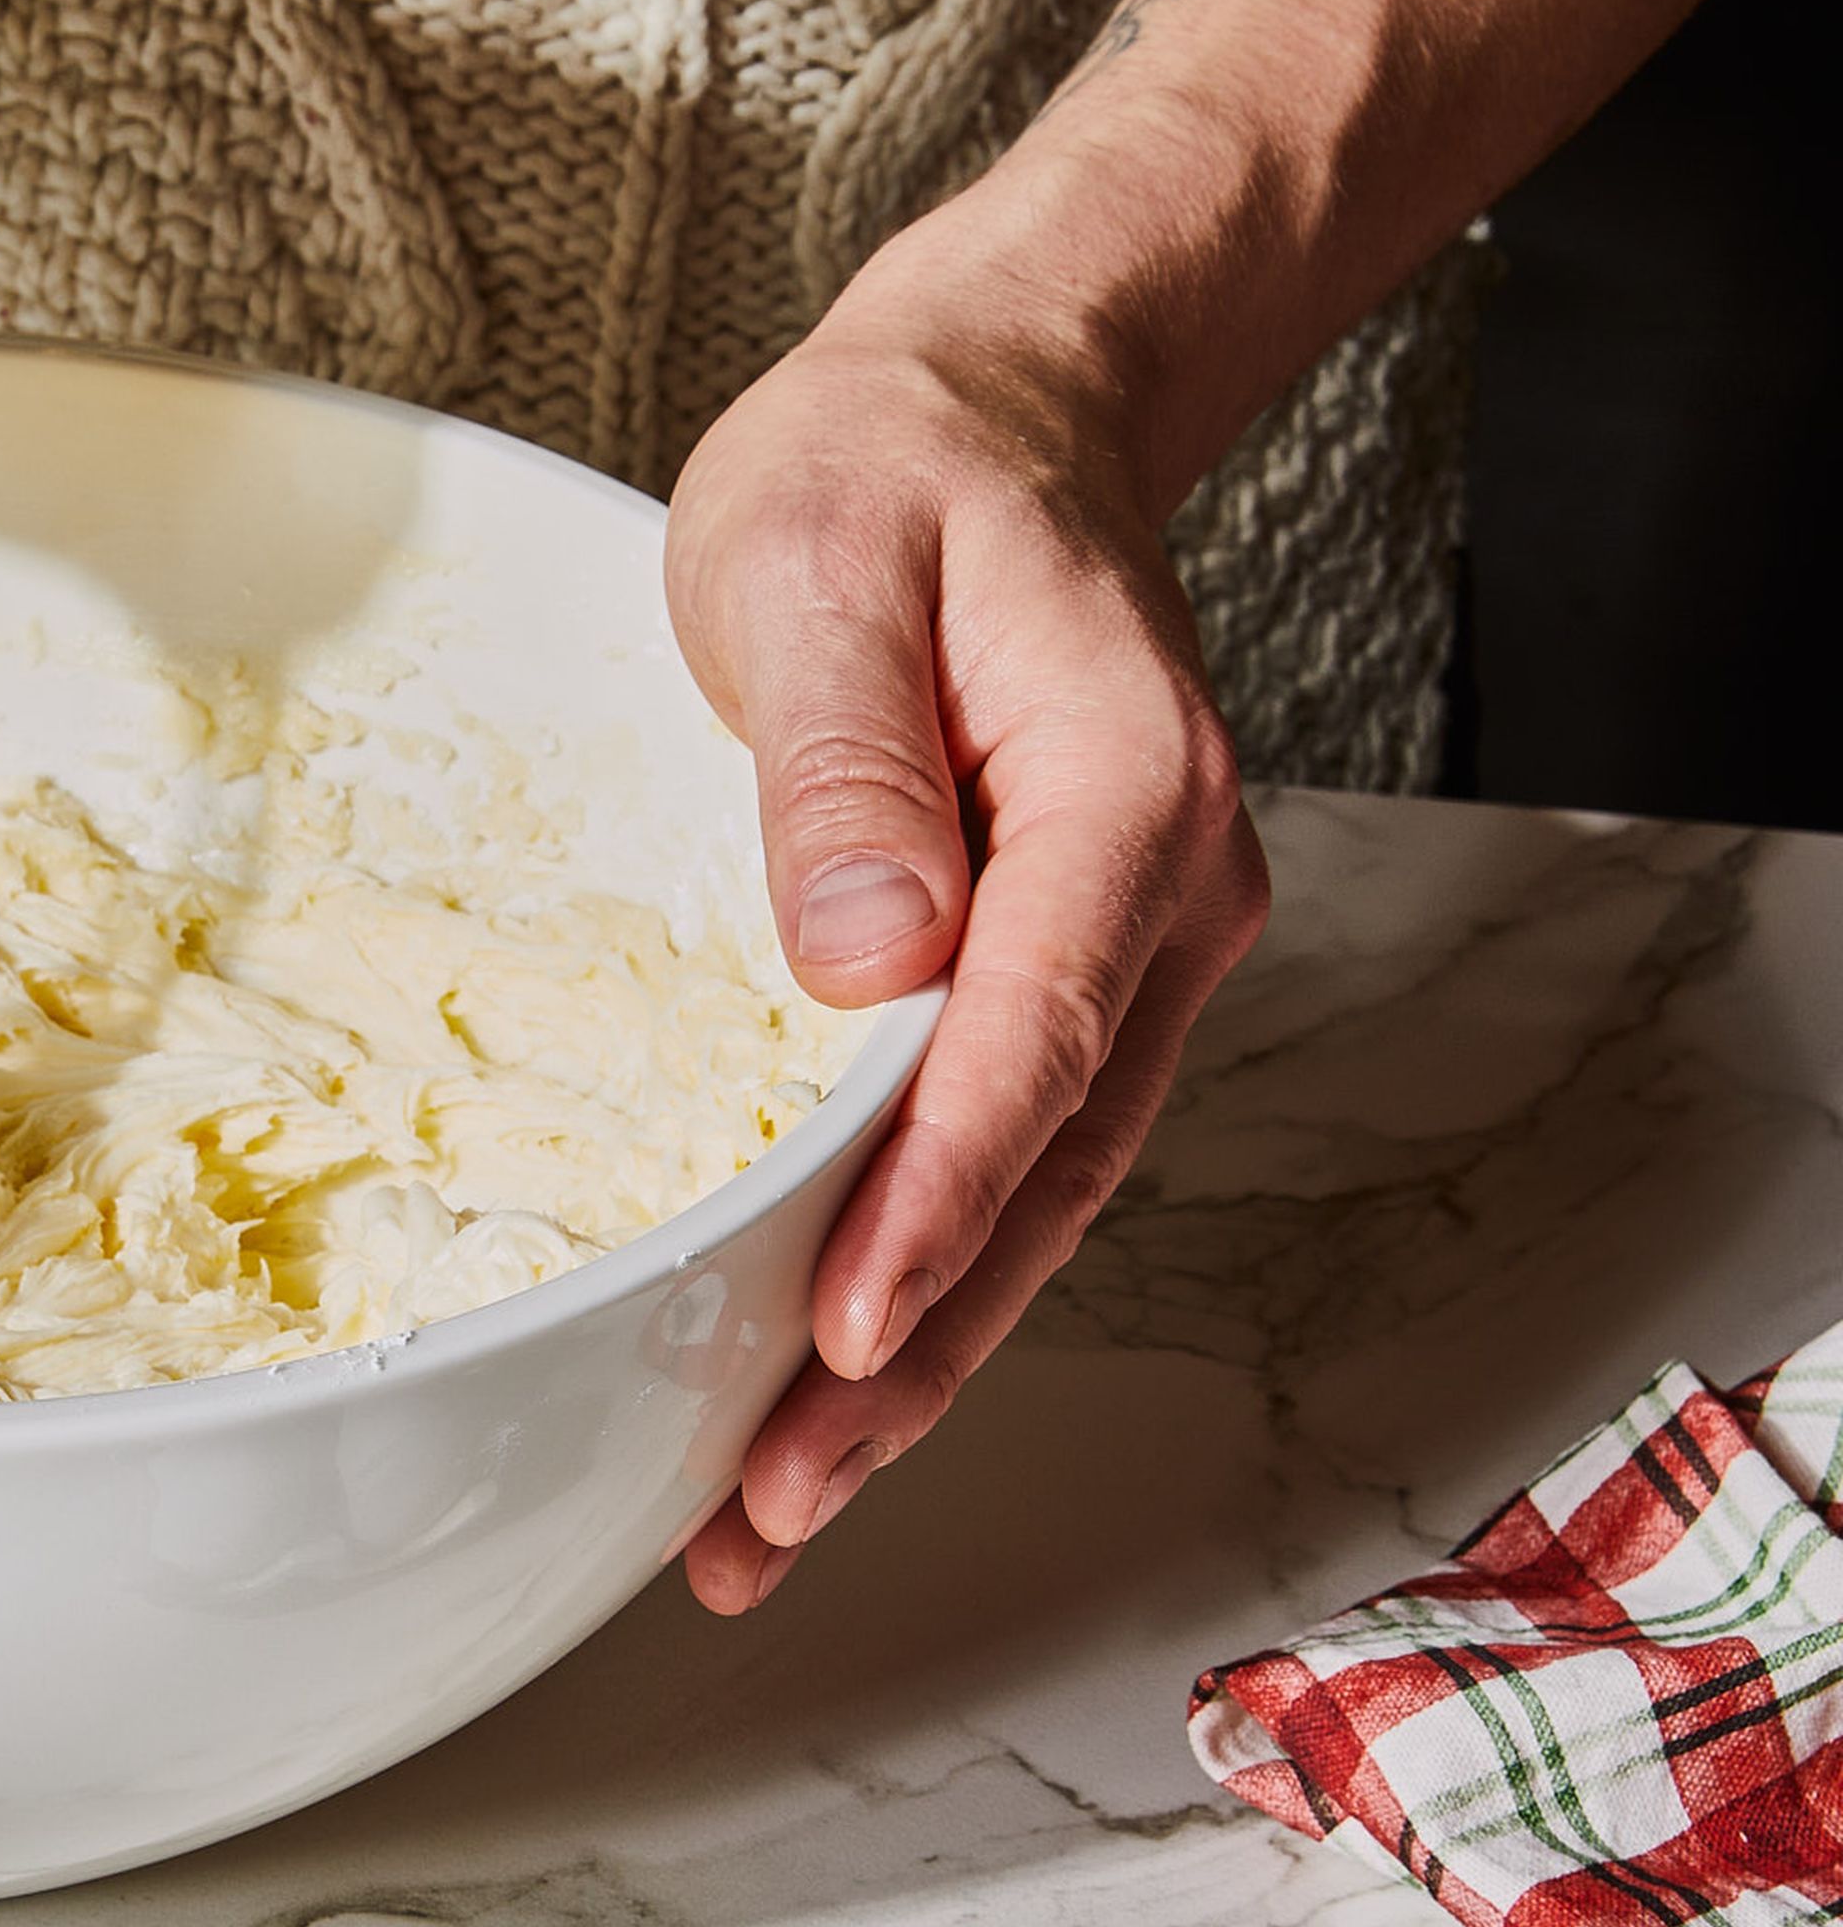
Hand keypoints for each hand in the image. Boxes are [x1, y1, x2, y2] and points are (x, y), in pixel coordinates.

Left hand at [660, 280, 1270, 1614]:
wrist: (984, 416)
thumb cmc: (891, 472)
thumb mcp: (819, 564)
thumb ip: (844, 762)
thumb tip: (868, 952)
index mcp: (1126, 794)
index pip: (1035, 1040)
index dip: (937, 1206)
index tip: (846, 1336)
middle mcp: (1162, 898)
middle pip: (1046, 1177)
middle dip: (912, 1361)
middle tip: (767, 1504)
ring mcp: (1125, 955)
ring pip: (1032, 1203)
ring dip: (912, 1367)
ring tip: (765, 1511)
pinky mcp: (1060, 982)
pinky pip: (1001, 1160)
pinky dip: (918, 1282)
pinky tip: (818, 1385)